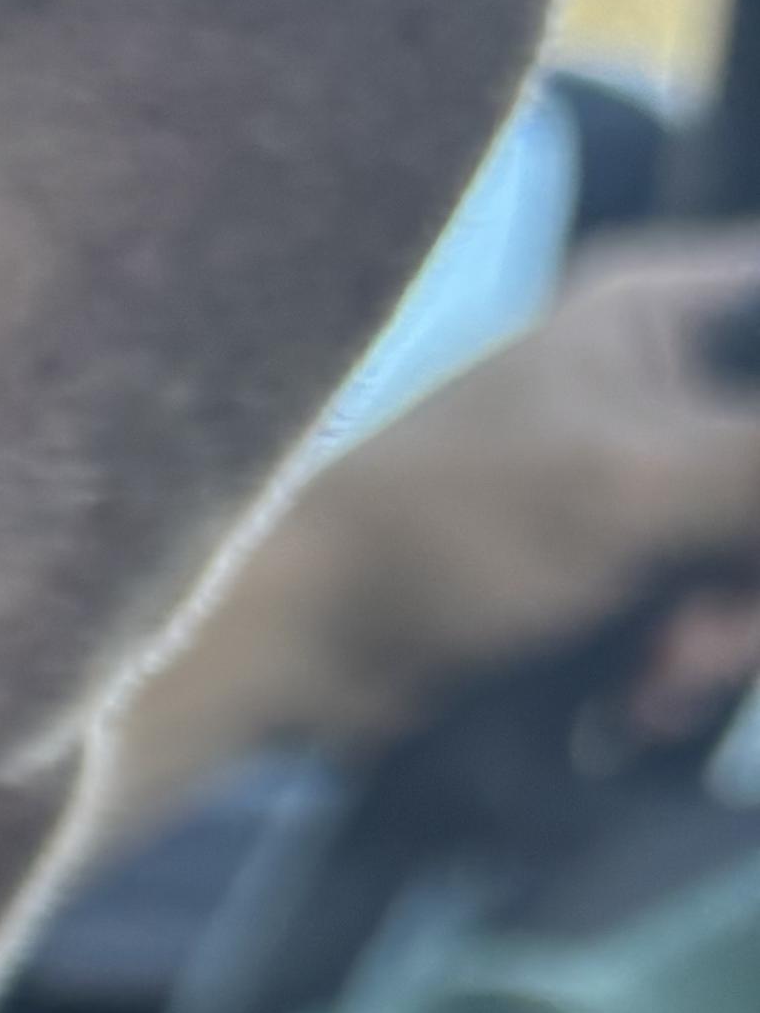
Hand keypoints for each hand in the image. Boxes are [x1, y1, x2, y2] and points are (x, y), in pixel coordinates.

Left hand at [113, 221, 759, 833]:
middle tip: (700, 648)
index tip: (743, 538)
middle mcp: (670, 378)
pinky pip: (707, 616)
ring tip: (647, 687)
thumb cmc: (442, 536)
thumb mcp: (638, 486)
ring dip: (725, 642)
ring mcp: (646, 482)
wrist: (298, 656)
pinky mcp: (617, 576)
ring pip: (754, 559)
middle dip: (757, 582)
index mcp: (673, 304)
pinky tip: (622, 708)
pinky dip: (679, 674)